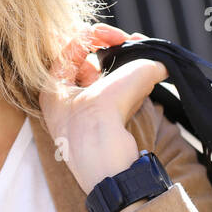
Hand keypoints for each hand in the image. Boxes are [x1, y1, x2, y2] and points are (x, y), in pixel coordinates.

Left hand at [39, 24, 168, 194]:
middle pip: (90, 63)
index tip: (123, 38)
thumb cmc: (100, 128)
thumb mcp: (121, 86)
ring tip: (148, 67)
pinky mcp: (101, 130)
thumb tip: (158, 65)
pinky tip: (144, 90)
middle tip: (140, 48)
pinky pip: (115, 101)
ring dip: (127, 71)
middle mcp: (63, 101)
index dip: (99, 35)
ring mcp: (81, 117)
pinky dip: (131, 92)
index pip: (72, 47)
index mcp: (52, 88)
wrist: (109, 176)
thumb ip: (143, 67)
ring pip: (105, 82)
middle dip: (118, 53)